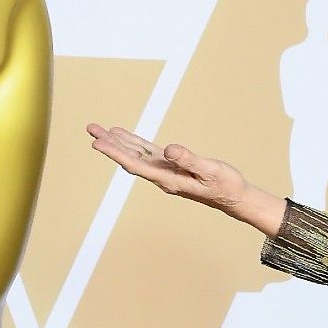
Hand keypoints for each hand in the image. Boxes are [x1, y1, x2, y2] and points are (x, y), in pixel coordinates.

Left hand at [86, 123, 285, 235]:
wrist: (235, 198)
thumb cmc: (225, 185)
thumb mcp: (210, 170)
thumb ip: (189, 159)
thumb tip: (168, 149)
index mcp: (168, 179)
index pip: (135, 164)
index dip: (115, 153)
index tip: (98, 142)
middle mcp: (162, 176)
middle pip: (130, 158)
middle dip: (109, 144)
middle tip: (91, 129)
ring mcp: (166, 172)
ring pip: (137, 155)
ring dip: (119, 143)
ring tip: (101, 130)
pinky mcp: (173, 167)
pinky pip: (149, 154)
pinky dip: (136, 144)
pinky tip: (126, 137)